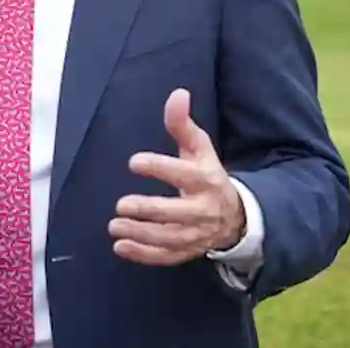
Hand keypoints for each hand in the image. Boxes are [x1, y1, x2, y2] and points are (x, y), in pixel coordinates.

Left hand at [109, 88, 244, 265]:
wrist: (235, 215)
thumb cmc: (207, 174)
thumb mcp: (199, 148)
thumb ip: (183, 123)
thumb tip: (178, 93)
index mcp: (205, 179)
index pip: (182, 174)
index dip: (158, 167)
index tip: (133, 162)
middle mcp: (202, 209)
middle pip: (175, 213)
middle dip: (147, 210)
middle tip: (120, 204)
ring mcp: (196, 233)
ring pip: (169, 238)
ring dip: (140, 234)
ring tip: (114, 225)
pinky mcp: (188, 250)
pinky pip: (167, 256)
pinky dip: (144, 255)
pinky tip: (121, 247)